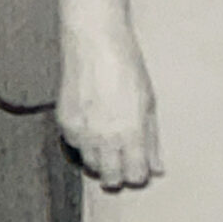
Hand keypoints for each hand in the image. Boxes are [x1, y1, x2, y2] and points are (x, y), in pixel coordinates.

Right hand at [58, 30, 161, 190]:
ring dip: (101, 161)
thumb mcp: (148, 102)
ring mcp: (81, 132)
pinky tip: (93, 127)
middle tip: (124, 162)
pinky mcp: (64, 123)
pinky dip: (84, 144)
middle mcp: (104, 138)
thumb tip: (158, 168)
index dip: (139, 175)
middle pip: (111, 179)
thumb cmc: (127, 67)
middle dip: (119, 175)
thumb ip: (152, 139)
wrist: (94, 43)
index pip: (135, 176)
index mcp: (131, 133)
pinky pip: (75, 146)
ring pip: (90, 166)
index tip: (140, 168)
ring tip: (109, 143)